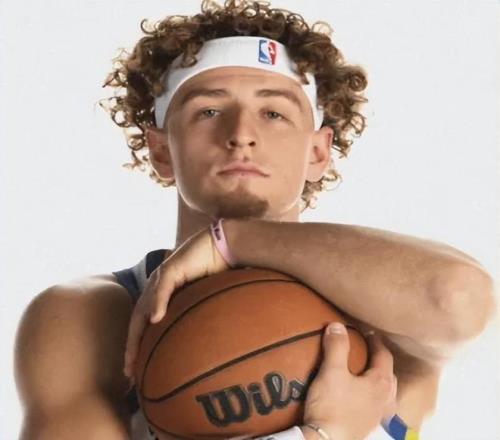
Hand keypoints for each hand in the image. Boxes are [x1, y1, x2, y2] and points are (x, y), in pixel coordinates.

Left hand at [123, 226, 229, 379]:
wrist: (222, 246)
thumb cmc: (215, 272)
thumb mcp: (203, 300)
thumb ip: (196, 316)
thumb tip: (203, 343)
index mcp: (163, 296)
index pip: (144, 325)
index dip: (138, 347)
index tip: (136, 372)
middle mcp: (157, 288)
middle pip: (137, 320)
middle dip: (131, 347)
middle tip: (129, 372)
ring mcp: (162, 278)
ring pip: (143, 308)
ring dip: (137, 333)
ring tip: (134, 356)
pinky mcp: (172, 268)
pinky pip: (163, 288)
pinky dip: (158, 303)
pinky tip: (156, 319)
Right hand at [301, 323, 396, 439]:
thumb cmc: (332, 405)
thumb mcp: (332, 371)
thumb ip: (336, 346)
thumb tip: (337, 325)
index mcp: (381, 384)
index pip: (384, 356)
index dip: (376, 342)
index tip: (367, 332)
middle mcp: (385, 400)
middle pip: (389, 375)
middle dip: (380, 361)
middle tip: (367, 350)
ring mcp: (377, 416)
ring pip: (385, 393)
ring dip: (377, 381)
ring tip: (364, 374)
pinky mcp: (367, 426)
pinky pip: (375, 406)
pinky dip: (370, 396)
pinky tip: (359, 397)